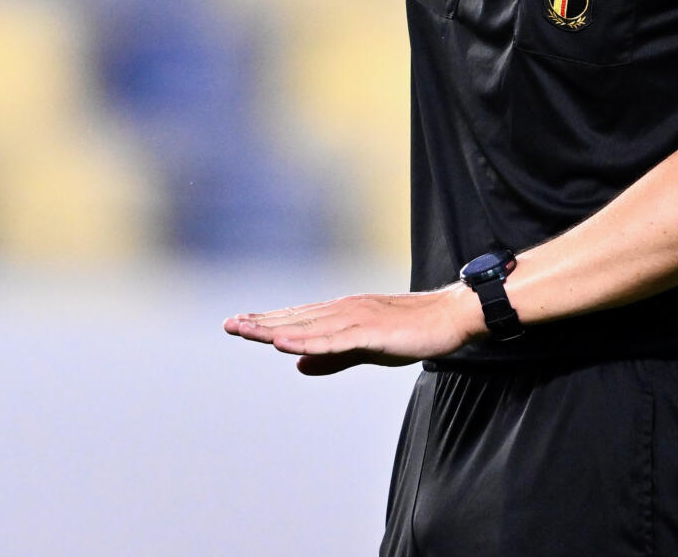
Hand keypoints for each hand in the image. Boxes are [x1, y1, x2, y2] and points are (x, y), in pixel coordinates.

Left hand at [223, 285, 482, 375]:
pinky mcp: (369, 331)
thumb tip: (297, 365)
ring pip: (306, 327)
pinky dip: (307, 342)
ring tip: (245, 331)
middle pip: (294, 320)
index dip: (265, 323)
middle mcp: (341, 311)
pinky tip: (285, 345)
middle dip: (260, 323)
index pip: (295, 320)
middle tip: (228, 325)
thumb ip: (331, 357)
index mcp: (339, 315)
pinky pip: (333, 339)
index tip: (237, 324)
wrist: (449, 318)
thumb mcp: (364, 350)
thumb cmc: (409, 332)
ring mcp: (354, 318)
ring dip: (274, 330)